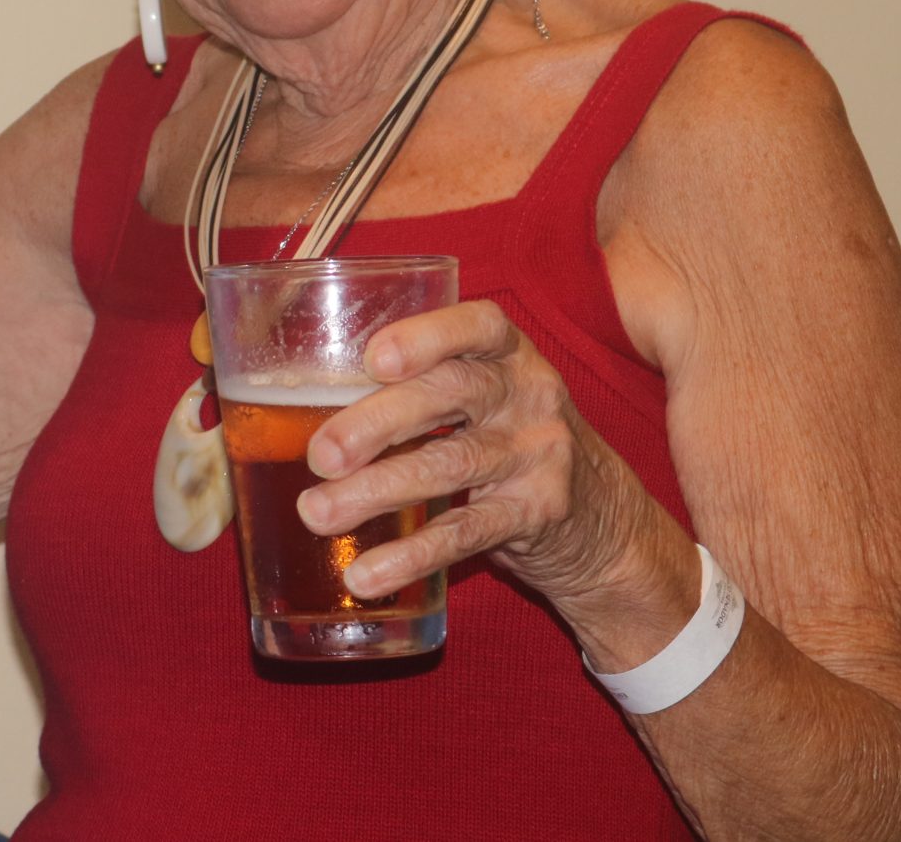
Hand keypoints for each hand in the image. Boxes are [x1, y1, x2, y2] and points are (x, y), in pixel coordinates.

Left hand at [293, 298, 664, 611]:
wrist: (603, 518)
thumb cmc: (509, 437)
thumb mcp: (486, 395)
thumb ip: (419, 385)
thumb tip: (297, 399)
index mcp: (508, 352)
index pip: (476, 325)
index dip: (425, 336)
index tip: (374, 358)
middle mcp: (530, 393)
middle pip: (449, 395)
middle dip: (376, 422)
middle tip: (319, 455)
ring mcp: (540, 454)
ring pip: (450, 466)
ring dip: (376, 491)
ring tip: (316, 515)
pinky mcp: (539, 513)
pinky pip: (467, 533)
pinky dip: (411, 555)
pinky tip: (366, 574)